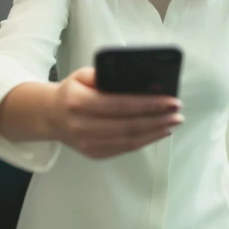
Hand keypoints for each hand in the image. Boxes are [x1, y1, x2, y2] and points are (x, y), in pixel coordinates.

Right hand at [50, 67, 183, 158]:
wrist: (51, 116)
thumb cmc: (72, 91)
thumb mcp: (83, 75)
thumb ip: (106, 74)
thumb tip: (141, 80)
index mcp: (78, 101)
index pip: (120, 103)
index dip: (148, 103)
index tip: (171, 100)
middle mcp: (82, 125)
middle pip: (128, 125)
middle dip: (158, 119)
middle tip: (177, 113)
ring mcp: (88, 143)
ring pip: (129, 140)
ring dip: (156, 132)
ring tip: (173, 122)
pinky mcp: (94, 154)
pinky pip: (125, 148)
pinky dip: (145, 140)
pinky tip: (159, 131)